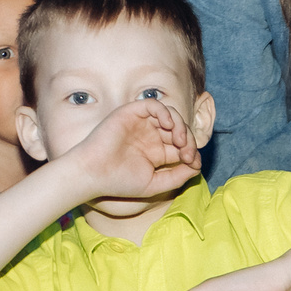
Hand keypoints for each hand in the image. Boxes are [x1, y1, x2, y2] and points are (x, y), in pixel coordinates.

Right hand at [58, 100, 205, 213]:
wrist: (93, 173)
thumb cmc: (119, 182)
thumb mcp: (155, 184)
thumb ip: (177, 177)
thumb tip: (198, 167)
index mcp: (156, 153)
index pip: (182, 147)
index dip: (192, 153)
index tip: (193, 163)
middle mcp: (151, 136)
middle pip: (179, 131)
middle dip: (188, 141)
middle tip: (188, 154)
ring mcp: (142, 124)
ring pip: (170, 116)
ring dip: (180, 126)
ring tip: (180, 141)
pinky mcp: (131, 113)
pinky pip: (154, 105)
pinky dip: (165, 112)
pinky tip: (168, 126)